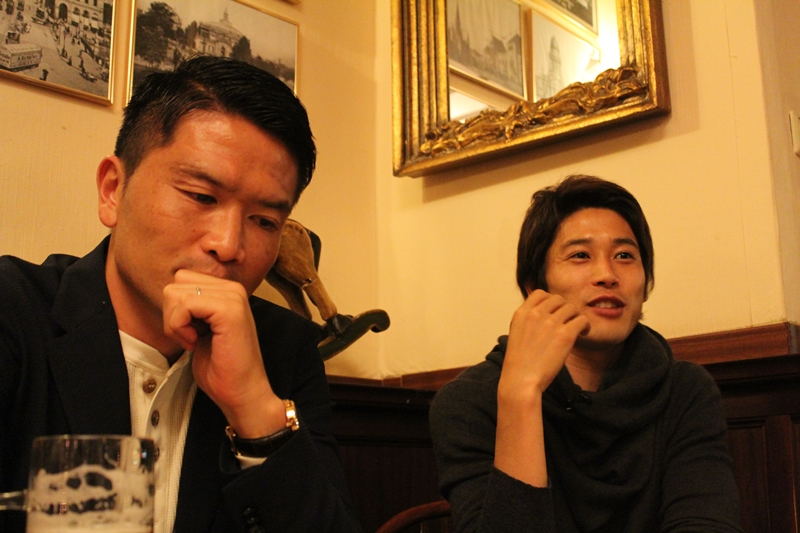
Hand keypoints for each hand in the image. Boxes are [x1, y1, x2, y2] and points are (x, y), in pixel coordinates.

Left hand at [162, 270, 284, 437]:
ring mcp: (233, 297)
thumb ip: (190, 306)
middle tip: (190, 338)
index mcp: (227, 290)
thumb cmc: (221, 368)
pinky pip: (184, 305)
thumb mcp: (200, 328)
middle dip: (172, 314)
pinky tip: (195, 343)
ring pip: (175, 293)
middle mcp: (233, 288)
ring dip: (175, 323)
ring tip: (194, 341)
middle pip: (176, 284)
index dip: (176, 309)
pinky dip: (180, 328)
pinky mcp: (229, 310)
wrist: (242, 392)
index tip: (191, 332)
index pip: (182, 280)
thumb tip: (169, 294)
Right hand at [494, 289, 588, 487]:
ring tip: (577, 329)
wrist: (520, 382)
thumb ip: (527, 322)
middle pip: (558, 299)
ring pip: (572, 308)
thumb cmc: (518, 365)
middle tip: (568, 323)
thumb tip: (542, 316)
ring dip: (576, 317)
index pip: (540, 293)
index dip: (550, 301)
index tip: (555, 313)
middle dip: (565, 309)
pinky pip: (582, 320)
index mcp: (521, 313)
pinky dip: (585, 326)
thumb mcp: (516, 336)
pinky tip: (583, 334)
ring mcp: (550, 323)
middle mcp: (536, 314)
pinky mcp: (565, 335)